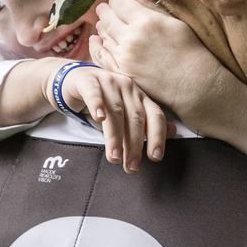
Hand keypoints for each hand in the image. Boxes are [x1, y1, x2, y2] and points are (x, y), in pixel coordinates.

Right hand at [43, 63, 172, 173]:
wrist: (74, 80)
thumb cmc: (103, 100)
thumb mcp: (126, 113)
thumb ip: (146, 123)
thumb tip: (173, 132)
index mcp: (140, 96)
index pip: (154, 116)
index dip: (157, 136)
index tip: (155, 157)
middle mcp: (128, 87)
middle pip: (135, 118)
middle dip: (134, 145)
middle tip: (131, 166)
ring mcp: (108, 82)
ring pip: (115, 110)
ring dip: (115, 136)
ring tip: (114, 157)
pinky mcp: (87, 81)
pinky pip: (94, 93)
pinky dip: (97, 105)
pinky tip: (99, 118)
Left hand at [90, 0, 219, 121]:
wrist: (193, 84)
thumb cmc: (190, 50)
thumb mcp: (175, 22)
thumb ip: (151, 7)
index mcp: (146, 21)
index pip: (119, 3)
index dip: (118, 0)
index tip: (119, 2)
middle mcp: (131, 38)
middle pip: (107, 17)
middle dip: (106, 11)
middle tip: (105, 10)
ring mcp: (124, 57)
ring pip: (103, 35)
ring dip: (102, 27)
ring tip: (104, 24)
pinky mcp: (122, 72)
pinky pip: (101, 55)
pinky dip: (97, 46)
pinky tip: (97, 40)